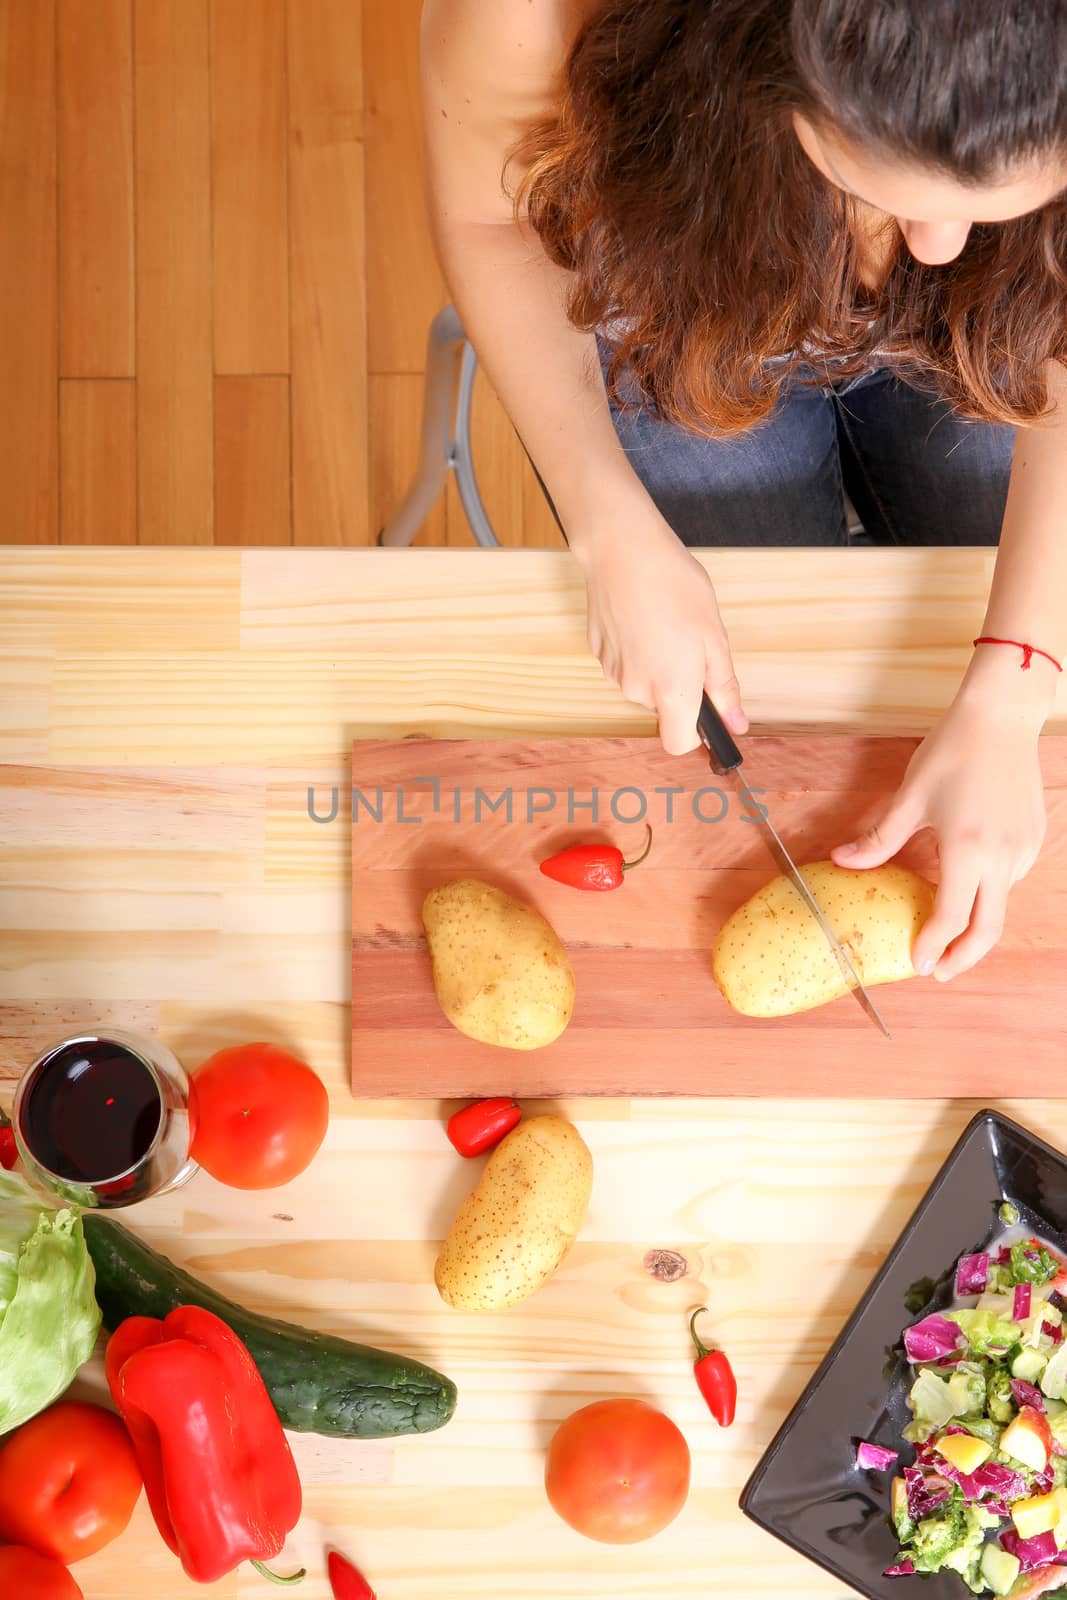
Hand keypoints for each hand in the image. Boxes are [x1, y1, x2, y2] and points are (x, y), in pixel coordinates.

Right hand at [579, 508, 747, 754]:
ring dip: (656, 666)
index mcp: (671, 689)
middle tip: (690, 643)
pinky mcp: (598, 653)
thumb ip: (724, 687)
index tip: (705, 709)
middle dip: (678, 686)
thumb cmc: (674, 586)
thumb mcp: (714, 637)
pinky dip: (636, 650)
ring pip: (642, 685)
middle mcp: (636, 689)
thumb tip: (736, 723)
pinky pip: (625, 665)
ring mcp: (612, 672)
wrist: (622, 550)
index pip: (678, 744)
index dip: (695, 733)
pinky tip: (642, 619)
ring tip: (664, 625)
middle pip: (662, 708)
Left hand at [831, 696, 1045, 979]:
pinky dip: (988, 893)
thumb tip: (841, 860)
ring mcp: (1023, 849)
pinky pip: (1010, 879)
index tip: (917, 965)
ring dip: (975, 922)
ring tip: (944, 927)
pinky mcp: (1033, 838)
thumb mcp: (910, 797)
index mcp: (968, 850)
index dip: (932, 947)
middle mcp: (1002, 857)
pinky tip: (965, 885)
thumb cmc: (953, 751)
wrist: (1001, 717)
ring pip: (1000, 903)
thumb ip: (880, 839)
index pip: (951, 919)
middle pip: (988, 930)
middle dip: (963, 958)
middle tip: (938, 970)